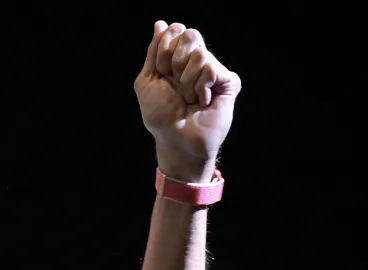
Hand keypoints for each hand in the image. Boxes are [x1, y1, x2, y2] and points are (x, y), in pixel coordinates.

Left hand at [134, 21, 241, 181]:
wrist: (174, 138)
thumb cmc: (160, 114)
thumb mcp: (148, 80)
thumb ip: (154, 52)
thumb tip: (160, 24)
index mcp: (179, 56)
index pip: (175, 31)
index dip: (164, 52)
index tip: (161, 73)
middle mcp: (199, 59)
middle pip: (190, 36)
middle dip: (175, 64)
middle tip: (176, 85)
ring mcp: (214, 70)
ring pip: (200, 55)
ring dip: (186, 82)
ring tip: (189, 99)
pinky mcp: (228, 81)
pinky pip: (211, 69)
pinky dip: (200, 88)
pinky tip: (202, 102)